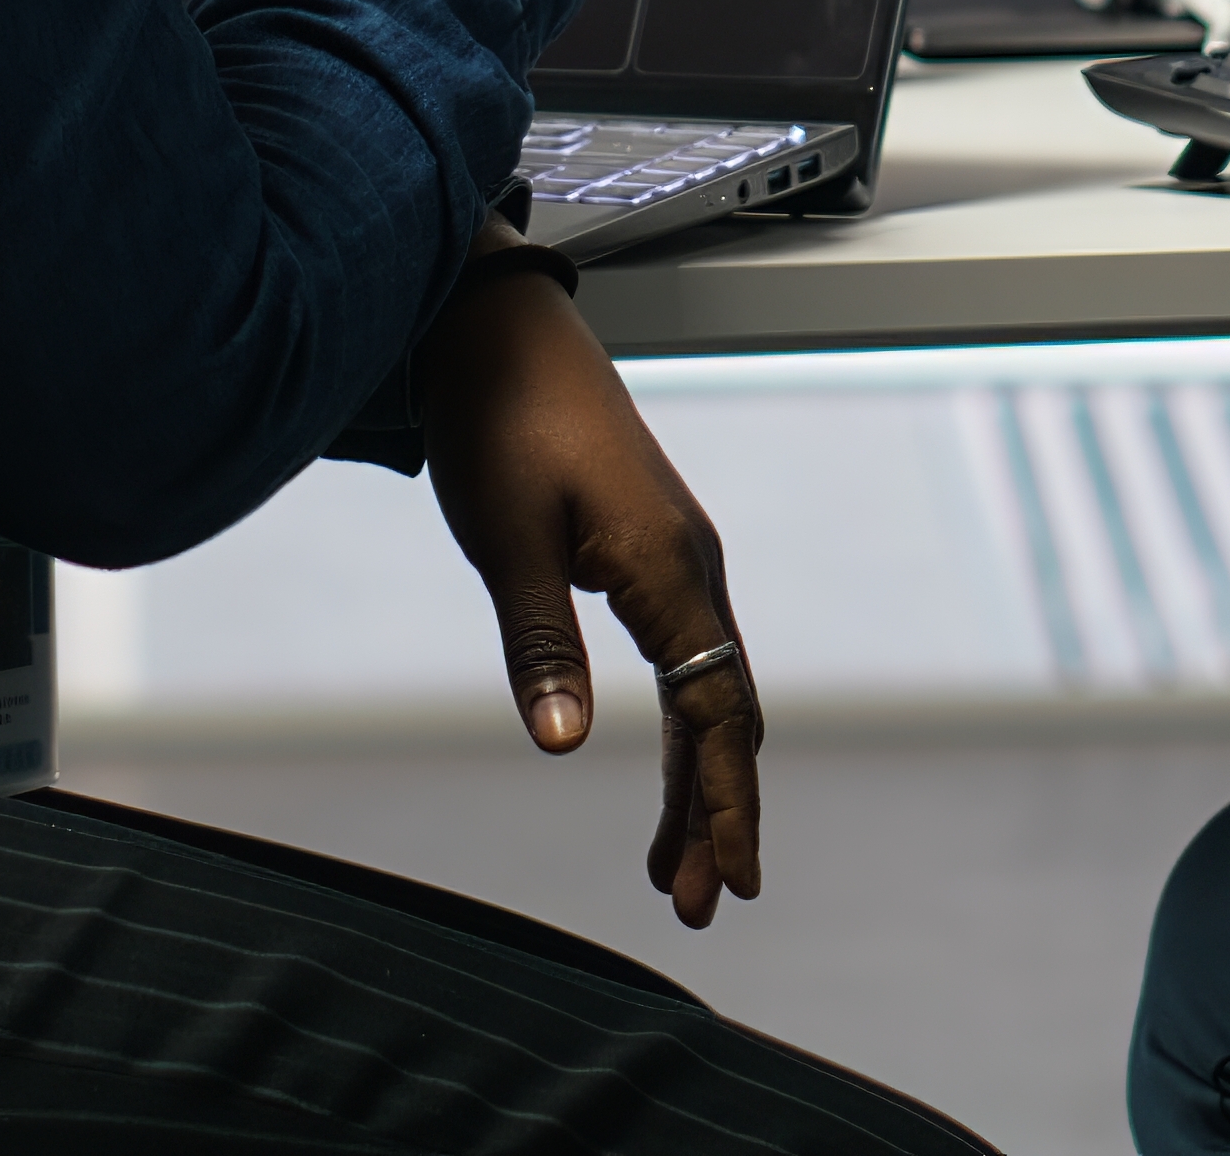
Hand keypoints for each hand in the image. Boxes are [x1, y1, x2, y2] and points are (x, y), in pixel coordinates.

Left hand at [419, 254, 766, 925]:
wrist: (500, 325)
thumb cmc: (499, 419)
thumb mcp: (504, 539)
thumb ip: (538, 642)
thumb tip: (559, 746)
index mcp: (666, 566)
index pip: (713, 709)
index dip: (723, 800)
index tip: (730, 879)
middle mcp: (692, 564)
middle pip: (725, 713)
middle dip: (718, 811)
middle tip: (702, 903)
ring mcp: (679, 556)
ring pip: (710, 690)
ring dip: (699, 779)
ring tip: (676, 869)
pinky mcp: (653, 550)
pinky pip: (688, 657)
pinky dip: (681, 727)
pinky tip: (665, 770)